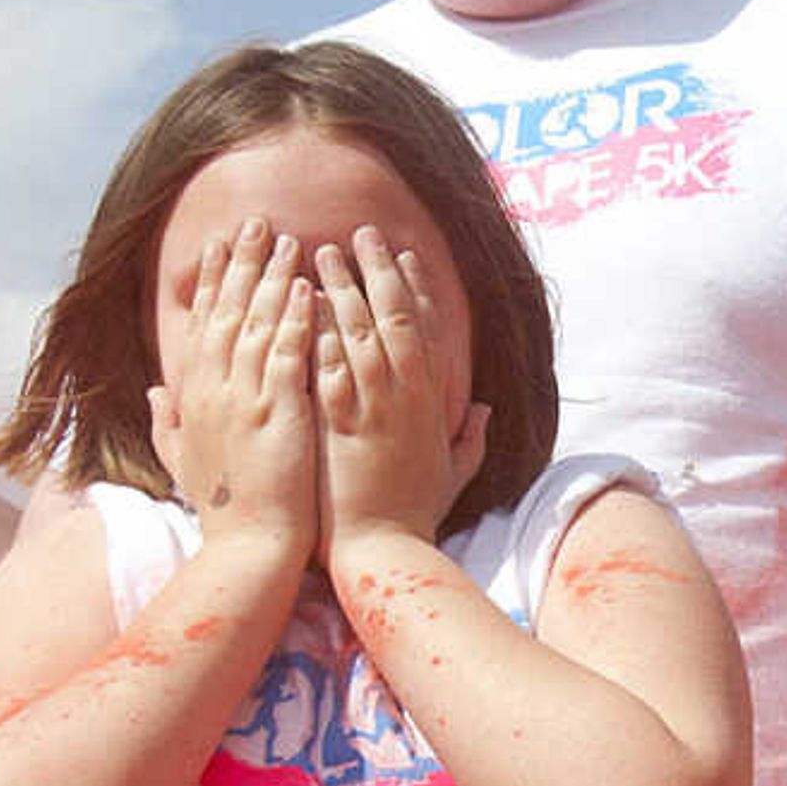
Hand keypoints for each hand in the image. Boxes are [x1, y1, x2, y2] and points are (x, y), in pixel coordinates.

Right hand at [148, 219, 319, 551]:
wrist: (248, 550)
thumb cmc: (225, 512)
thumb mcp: (183, 461)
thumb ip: (168, 422)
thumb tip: (158, 392)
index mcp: (195, 397)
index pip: (204, 324)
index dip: (214, 281)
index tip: (223, 245)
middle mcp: (213, 390)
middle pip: (227, 311)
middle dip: (243, 263)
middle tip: (257, 221)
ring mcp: (244, 399)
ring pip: (257, 323)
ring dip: (272, 277)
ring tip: (288, 239)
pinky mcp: (277, 414)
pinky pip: (287, 355)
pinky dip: (295, 319)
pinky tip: (307, 288)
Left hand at [311, 228, 486, 558]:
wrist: (383, 553)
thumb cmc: (414, 518)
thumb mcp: (453, 475)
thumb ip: (472, 439)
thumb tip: (485, 408)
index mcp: (434, 404)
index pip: (429, 330)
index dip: (418, 289)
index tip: (405, 256)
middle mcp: (408, 397)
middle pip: (396, 316)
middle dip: (378, 270)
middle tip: (361, 233)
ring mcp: (375, 407)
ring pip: (360, 331)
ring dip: (342, 286)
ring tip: (321, 250)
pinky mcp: (340, 423)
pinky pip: (327, 364)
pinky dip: (316, 329)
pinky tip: (301, 300)